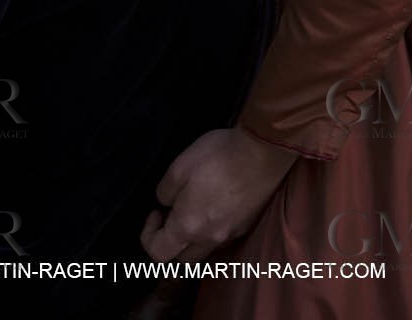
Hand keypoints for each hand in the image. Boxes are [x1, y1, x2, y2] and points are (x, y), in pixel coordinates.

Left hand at [141, 128, 294, 259]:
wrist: (263, 152)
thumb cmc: (218, 156)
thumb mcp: (179, 166)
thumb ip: (164, 191)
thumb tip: (165, 204)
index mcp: (188, 227)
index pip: (157, 254)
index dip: (148, 235)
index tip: (156, 211)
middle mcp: (209, 239)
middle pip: (181, 260)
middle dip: (171, 242)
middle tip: (173, 213)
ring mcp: (231, 234)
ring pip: (204, 251)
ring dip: (193, 239)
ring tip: (195, 209)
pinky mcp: (246, 225)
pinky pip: (223, 238)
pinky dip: (213, 229)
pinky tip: (217, 204)